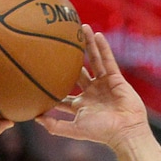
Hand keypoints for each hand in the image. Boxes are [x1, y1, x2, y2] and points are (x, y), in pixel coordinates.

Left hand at [35, 25, 147, 149]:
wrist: (124, 130)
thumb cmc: (100, 132)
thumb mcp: (74, 129)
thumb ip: (55, 126)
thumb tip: (35, 118)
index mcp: (80, 105)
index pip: (64, 93)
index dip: (54, 84)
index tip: (42, 71)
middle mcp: (91, 92)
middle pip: (78, 71)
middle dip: (70, 59)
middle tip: (59, 43)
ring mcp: (104, 84)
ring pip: (93, 61)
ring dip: (88, 45)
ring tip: (80, 28)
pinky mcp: (116, 78)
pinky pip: (108, 60)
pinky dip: (103, 47)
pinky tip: (96, 34)